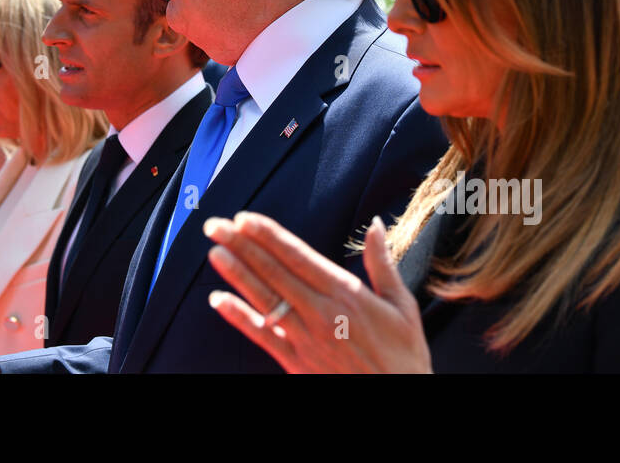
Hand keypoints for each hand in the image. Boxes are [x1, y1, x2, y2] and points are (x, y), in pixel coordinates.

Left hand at [203, 212, 432, 372]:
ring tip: (214, 252)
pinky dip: (239, 318)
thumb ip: (382, 262)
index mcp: (346, 293)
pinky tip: (218, 301)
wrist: (401, 401)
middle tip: (215, 225)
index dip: (269, 235)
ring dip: (236, 274)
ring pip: (264, 299)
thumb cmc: (405, 357)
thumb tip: (373, 224)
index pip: (298, 255)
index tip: (245, 218)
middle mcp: (321, 312)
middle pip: (274, 272)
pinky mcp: (297, 363)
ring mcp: (306, 339)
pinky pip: (263, 336)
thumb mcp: (403, 306)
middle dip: (243, 246)